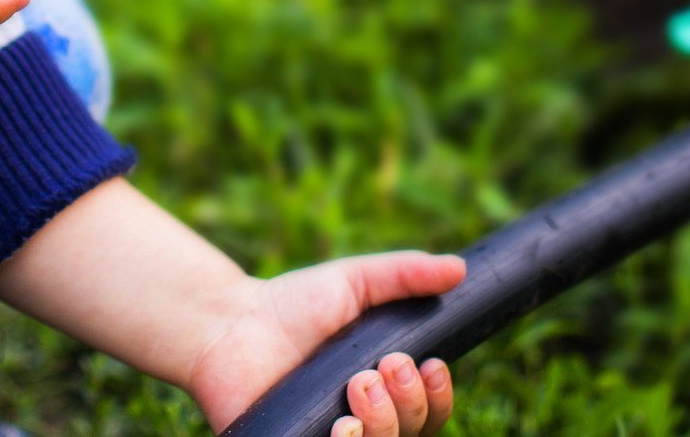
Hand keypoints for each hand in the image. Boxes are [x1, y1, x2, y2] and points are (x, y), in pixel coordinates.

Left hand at [183, 253, 464, 436]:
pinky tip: (341, 429)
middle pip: (411, 432)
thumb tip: (459, 269)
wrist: (230, 326)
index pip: (430, 411)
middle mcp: (364, 421)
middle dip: (406, 401)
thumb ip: (404, 275)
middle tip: (375, 368)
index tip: (429, 365)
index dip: (438, 396)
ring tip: (357, 388)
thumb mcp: (353, 282)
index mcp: (384, 389)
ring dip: (382, 425)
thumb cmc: (293, 304)